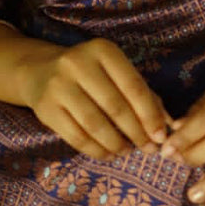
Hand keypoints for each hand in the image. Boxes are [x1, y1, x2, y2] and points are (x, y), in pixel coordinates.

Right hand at [17, 37, 169, 158]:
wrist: (39, 70)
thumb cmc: (89, 73)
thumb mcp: (114, 72)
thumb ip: (141, 93)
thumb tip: (165, 124)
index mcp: (102, 50)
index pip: (133, 86)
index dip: (149, 114)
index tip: (160, 136)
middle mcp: (78, 64)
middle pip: (115, 107)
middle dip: (136, 133)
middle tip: (148, 149)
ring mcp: (59, 86)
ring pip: (95, 125)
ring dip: (116, 144)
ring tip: (127, 151)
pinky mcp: (45, 109)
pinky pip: (76, 137)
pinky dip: (96, 150)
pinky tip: (108, 154)